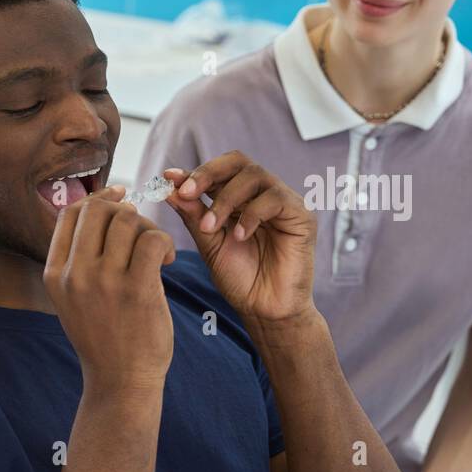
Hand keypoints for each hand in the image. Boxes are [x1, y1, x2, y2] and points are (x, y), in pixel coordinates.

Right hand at [44, 185, 175, 397]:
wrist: (120, 381)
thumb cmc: (104, 337)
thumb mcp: (74, 299)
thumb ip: (78, 259)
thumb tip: (104, 208)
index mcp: (54, 273)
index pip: (70, 214)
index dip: (98, 198)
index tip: (119, 201)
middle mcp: (74, 274)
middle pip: (98, 210)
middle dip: (125, 211)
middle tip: (141, 232)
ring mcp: (103, 281)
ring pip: (128, 221)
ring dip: (148, 228)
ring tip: (157, 252)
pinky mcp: (135, 290)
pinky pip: (151, 240)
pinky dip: (164, 242)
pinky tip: (166, 261)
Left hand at [160, 153, 315, 322]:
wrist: (264, 309)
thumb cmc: (239, 279)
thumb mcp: (209, 244)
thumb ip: (193, 215)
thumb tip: (170, 188)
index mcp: (239, 199)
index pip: (219, 171)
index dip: (194, 171)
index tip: (169, 178)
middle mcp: (262, 195)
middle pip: (238, 162)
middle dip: (207, 174)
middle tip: (186, 192)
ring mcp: (283, 202)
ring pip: (254, 176)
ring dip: (225, 199)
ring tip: (211, 227)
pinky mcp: (302, 215)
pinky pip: (275, 199)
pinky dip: (251, 215)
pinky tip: (239, 237)